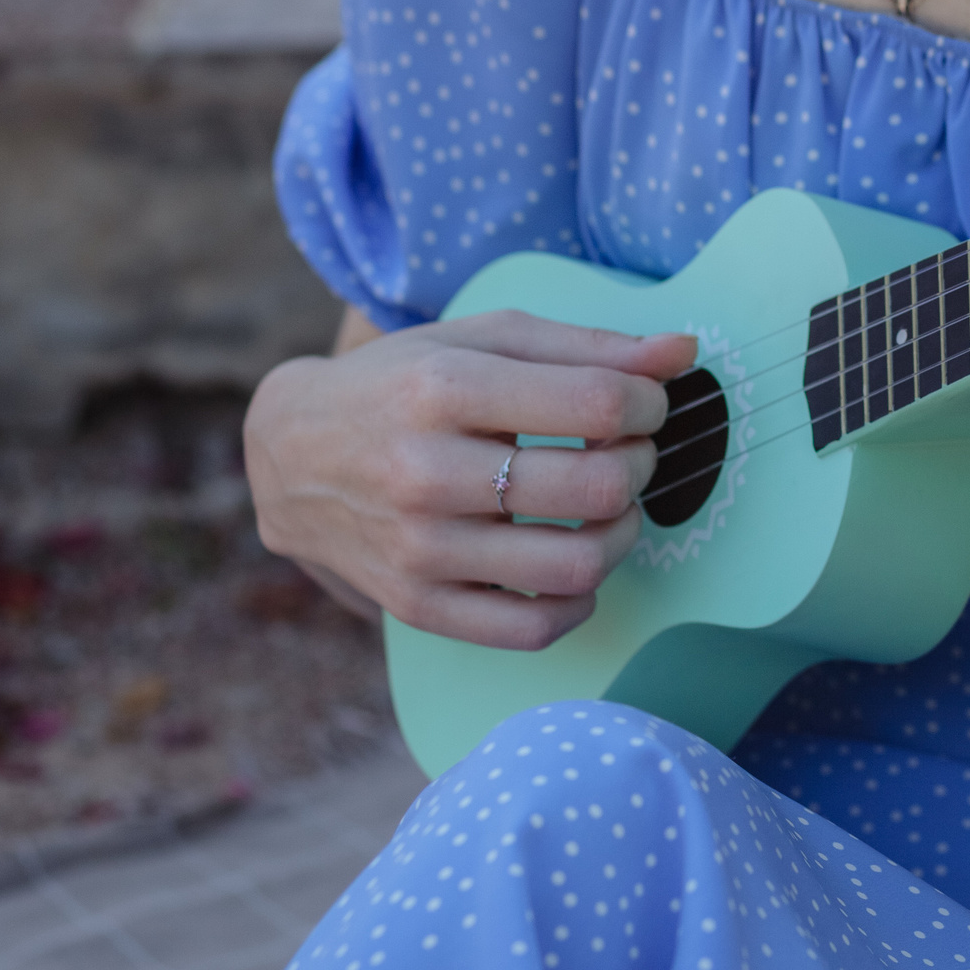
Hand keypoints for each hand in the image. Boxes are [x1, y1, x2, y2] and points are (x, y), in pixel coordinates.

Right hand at [243, 312, 697, 648]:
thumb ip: (588, 345)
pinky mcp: (416, 605)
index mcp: (444, 389)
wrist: (288, 452)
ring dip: (621, 536)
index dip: (648, 404)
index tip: (642, 404)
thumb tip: (682, 350)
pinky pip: (531, 629)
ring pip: (573, 566)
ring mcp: (418, 548)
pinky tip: (572, 563)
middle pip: (595, 487)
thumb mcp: (484, 339)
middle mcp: (425, 472)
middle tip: (626, 453)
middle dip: (639, 466)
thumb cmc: (405, 385)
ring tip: (608, 509)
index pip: (597, 403)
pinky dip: (577, 600)